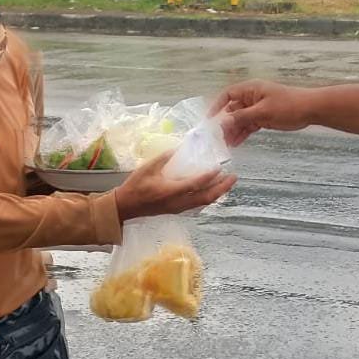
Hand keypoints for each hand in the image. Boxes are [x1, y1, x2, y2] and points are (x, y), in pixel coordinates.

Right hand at [113, 151, 235, 221]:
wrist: (125, 207)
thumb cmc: (135, 186)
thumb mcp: (148, 168)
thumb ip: (165, 158)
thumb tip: (180, 148)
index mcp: (170, 191)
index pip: (195, 184)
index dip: (208, 176)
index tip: (219, 167)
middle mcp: (178, 202)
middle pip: (206, 197)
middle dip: (222, 188)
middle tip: (233, 177)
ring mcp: (178, 208)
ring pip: (203, 203)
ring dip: (217, 193)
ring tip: (226, 183)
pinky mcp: (177, 210)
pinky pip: (198, 205)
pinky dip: (208, 197)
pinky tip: (212, 190)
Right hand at [210, 79, 313, 146]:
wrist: (310, 109)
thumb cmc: (289, 105)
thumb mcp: (263, 112)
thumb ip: (242, 117)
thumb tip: (224, 122)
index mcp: (251, 89)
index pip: (228, 95)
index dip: (217, 106)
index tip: (210, 119)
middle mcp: (252, 97)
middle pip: (233, 109)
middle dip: (225, 123)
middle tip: (218, 137)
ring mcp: (258, 108)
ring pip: (241, 119)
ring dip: (233, 131)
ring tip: (225, 144)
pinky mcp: (264, 117)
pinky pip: (249, 125)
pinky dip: (243, 133)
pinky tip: (236, 143)